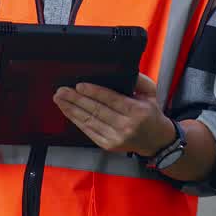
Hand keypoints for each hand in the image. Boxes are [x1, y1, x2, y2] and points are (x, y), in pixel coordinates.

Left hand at [54, 73, 176, 156]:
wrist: (156, 141)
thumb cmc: (151, 114)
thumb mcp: (151, 93)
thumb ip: (139, 80)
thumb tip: (123, 70)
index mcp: (137, 111)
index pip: (112, 100)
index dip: (94, 92)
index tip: (79, 85)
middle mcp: (126, 126)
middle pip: (97, 111)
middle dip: (76, 100)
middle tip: (62, 90)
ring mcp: (116, 138)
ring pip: (89, 121)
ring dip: (72, 109)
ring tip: (59, 99)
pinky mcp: (108, 145)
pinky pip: (88, 131)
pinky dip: (76, 120)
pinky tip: (67, 111)